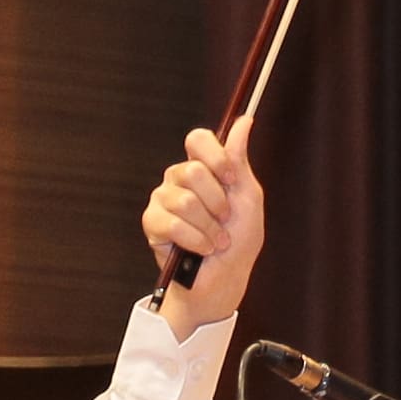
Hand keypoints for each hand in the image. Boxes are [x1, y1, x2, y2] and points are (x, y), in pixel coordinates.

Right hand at [140, 123, 263, 327]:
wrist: (224, 278)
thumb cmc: (239, 239)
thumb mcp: (248, 196)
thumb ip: (239, 160)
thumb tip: (244, 122)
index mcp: (202, 167)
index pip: (198, 139)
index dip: (215, 156)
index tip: (231, 179)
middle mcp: (179, 179)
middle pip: (192, 171)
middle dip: (217, 201)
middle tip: (224, 219)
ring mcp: (162, 200)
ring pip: (185, 200)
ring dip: (209, 227)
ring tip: (215, 241)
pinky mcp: (152, 223)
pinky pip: (173, 223)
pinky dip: (195, 240)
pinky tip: (201, 249)